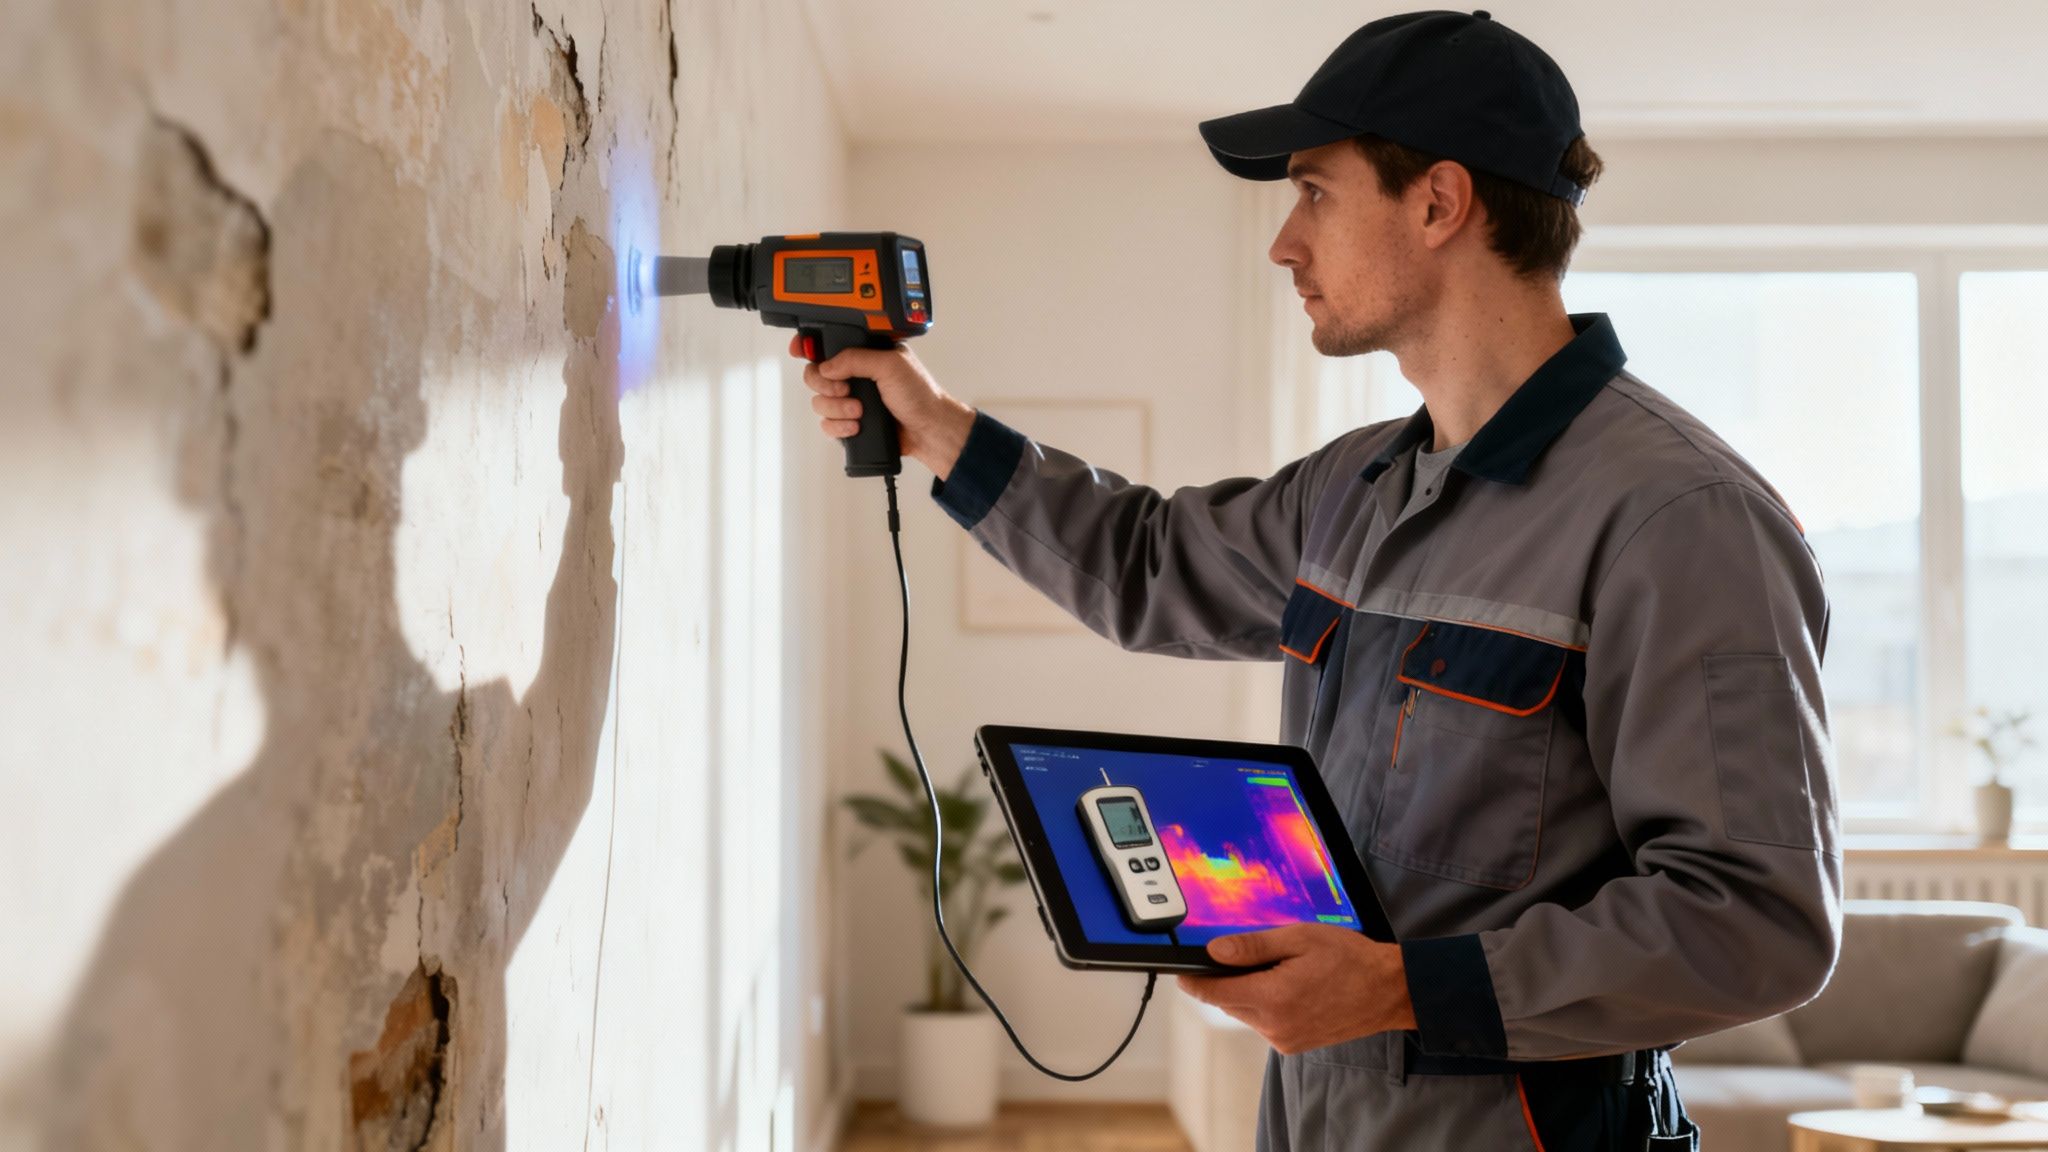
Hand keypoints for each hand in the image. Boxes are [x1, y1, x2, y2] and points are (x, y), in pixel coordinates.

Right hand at [790, 336, 976, 479]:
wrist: (930, 431)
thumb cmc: (920, 394)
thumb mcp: (890, 365)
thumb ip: (855, 359)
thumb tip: (826, 366)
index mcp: (865, 353)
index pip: (829, 344)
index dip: (810, 345)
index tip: (800, 350)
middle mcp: (855, 374)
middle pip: (816, 375)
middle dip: (826, 385)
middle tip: (846, 390)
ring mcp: (852, 399)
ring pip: (820, 401)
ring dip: (836, 408)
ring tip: (859, 411)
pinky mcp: (851, 422)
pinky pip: (828, 424)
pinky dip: (838, 426)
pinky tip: (856, 426)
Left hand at [1176, 924, 1417, 1054]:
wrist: (1388, 991)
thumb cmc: (1349, 959)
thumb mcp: (1299, 939)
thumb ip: (1253, 947)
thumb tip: (1214, 952)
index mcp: (1273, 998)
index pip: (1214, 993)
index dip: (1193, 981)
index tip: (1181, 970)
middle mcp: (1274, 1026)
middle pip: (1227, 1002)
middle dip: (1224, 980)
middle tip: (1238, 955)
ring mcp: (1284, 1039)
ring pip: (1245, 1012)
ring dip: (1247, 991)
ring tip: (1276, 968)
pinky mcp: (1293, 1045)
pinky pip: (1264, 1022)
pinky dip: (1265, 1004)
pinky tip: (1286, 985)